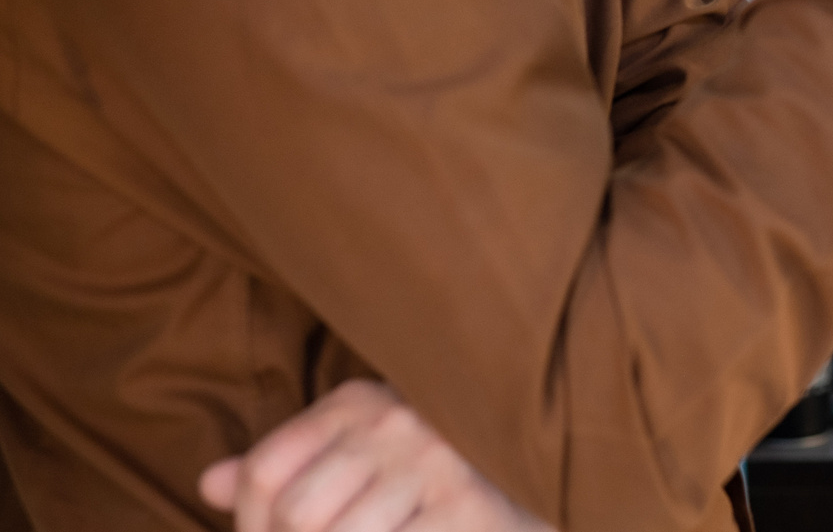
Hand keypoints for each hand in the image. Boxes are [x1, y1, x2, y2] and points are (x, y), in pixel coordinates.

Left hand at [200, 380, 548, 531]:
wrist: (535, 491)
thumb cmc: (429, 486)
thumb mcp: (357, 463)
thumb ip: (287, 472)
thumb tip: (209, 482)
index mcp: (361, 402)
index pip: (264, 471)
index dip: (250, 527)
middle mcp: (397, 419)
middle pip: (295, 514)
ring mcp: (436, 461)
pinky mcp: (465, 508)